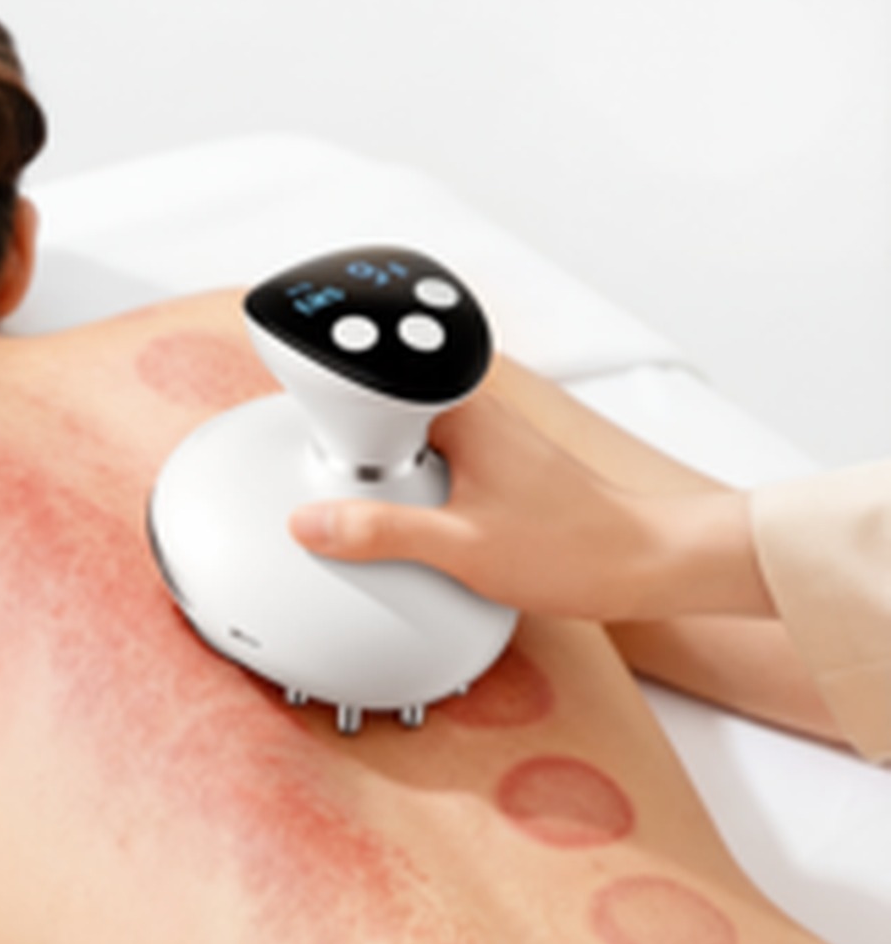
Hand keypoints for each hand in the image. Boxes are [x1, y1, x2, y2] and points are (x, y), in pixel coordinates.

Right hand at [289, 391, 772, 621]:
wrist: (642, 564)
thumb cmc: (573, 548)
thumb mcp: (460, 548)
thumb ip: (379, 532)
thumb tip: (312, 524)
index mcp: (461, 408)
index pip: (368, 379)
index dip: (325, 399)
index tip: (300, 421)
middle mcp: (473, 407)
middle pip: (380, 400)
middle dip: (346, 429)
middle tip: (325, 460)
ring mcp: (484, 431)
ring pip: (404, 428)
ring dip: (378, 459)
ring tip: (359, 491)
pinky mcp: (492, 458)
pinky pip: (429, 452)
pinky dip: (406, 476)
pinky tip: (404, 510)